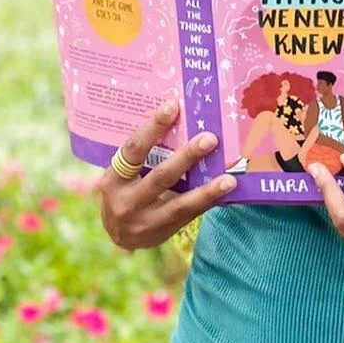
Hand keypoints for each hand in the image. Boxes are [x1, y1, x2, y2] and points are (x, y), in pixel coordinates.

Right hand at [96, 101, 235, 251]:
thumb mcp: (123, 175)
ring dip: (207, 190)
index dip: (152, 127)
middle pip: (161, 176)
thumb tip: (179, 121)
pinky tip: (225, 192)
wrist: (118, 236)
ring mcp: (146, 221)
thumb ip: (143, 157)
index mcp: (114, 180)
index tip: (172, 106)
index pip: (133, 149)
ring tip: (229, 179)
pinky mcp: (164, 233)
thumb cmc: (124, 193)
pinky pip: (190, 215)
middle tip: (210, 138)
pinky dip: (209, 202)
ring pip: (180, 203)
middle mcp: (127, 202)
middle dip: (187, 157)